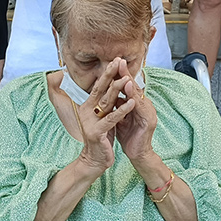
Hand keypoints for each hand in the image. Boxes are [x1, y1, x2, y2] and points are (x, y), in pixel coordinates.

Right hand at [70, 60, 138, 174]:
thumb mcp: (104, 118)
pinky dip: (123, 110)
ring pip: (106, 102)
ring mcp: (90, 121)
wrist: (94, 161)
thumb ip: (106, 105)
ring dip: (118, 89)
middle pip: (100, 89)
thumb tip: (114, 88)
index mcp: (89, 106)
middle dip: (111, 74)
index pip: (99, 86)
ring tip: (127, 78)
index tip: (116, 59)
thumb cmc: (102, 139)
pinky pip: (111, 119)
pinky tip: (132, 103)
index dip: (108, 73)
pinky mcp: (96, 132)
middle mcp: (87, 111)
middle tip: (119, 60)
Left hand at [111, 60, 155, 165]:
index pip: (128, 85)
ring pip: (138, 95)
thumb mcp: (120, 116)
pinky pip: (140, 108)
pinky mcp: (149, 120)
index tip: (113, 62)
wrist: (137, 153)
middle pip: (135, 86)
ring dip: (131, 83)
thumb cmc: (128, 135)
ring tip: (123, 73)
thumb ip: (117, 105)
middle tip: (119, 60)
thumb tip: (108, 93)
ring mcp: (148, 112)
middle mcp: (144, 104)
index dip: (120, 74)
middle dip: (126, 73)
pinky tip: (129, 92)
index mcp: (137, 103)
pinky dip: (134, 99)